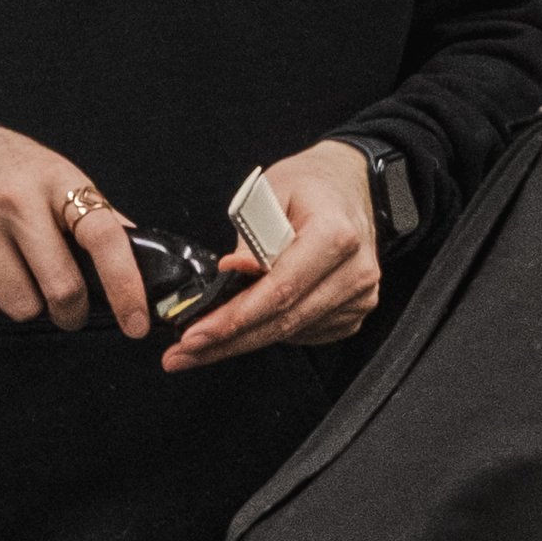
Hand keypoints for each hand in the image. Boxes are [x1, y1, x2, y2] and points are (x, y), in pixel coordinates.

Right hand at [0, 122, 149, 338]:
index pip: (103, 237)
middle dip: (71, 312)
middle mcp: (15, 201)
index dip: (126, 285)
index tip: (136, 322)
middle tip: (68, 309)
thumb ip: (95, 215)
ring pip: (21, 307)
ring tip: (20, 277)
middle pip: (62, 288)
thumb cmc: (8, 169)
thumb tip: (144, 257)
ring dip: (28, 306)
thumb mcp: (57, 175)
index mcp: (56, 181)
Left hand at [162, 141, 379, 372]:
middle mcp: (353, 273)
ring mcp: (358, 298)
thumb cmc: (310, 185)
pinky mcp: (353, 313)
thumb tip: (233, 271)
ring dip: (242, 342)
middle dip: (226, 342)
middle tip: (182, 355)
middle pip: (282, 322)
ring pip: (289, 334)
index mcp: (335, 236)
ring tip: (203, 344)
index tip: (194, 335)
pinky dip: (269, 332)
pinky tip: (247, 326)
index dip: (233, 319)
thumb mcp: (270, 191)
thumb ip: (251, 233)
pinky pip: (303, 334)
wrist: (352, 187)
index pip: (278, 291)